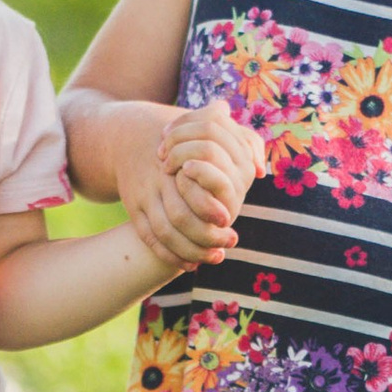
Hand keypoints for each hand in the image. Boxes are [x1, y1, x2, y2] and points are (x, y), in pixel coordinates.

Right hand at [127, 99, 259, 265]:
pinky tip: (189, 264)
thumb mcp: (209, 126)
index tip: (229, 220)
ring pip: (163, 232)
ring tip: (216, 257)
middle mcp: (159, 180)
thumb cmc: (184, 136)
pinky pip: (148, 238)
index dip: (210, 208)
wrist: (130, 137)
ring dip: (190, 251)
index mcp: (179, 161)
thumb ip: (242, 142)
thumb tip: (261, 169)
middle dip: (205, 236)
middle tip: (229, 242)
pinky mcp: (133, 208)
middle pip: (179, 217)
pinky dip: (168, 255)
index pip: (191, 191)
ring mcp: (144, 195)